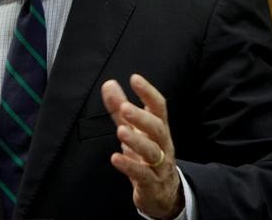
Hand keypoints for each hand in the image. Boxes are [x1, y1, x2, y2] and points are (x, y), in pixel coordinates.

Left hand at [101, 74, 182, 218]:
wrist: (163, 193)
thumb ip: (119, 109)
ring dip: (136, 141)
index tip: (134, 78)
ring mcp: (159, 165)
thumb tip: (109, 83)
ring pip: (152, 152)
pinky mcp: (152, 184)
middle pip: (158, 128)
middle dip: (142, 118)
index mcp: (159, 129)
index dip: (148, 92)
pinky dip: (129, 166)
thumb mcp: (134, 130)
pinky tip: (115, 159)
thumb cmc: (146, 155)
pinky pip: (143, 175)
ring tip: (120, 130)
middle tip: (125, 107)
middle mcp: (162, 145)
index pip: (159, 107)